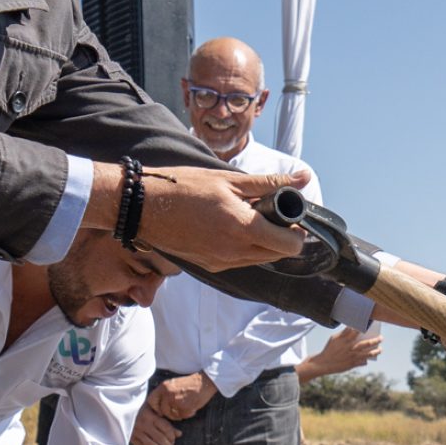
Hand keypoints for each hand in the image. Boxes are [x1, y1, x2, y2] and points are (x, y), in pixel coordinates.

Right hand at [82, 161, 308, 272]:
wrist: (143, 206)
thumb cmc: (184, 187)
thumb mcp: (229, 180)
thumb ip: (269, 183)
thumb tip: (302, 178)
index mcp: (243, 228)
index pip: (289, 245)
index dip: (297, 231)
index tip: (292, 215)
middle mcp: (235, 252)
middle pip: (277, 254)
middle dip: (282, 236)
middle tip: (273, 213)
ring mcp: (221, 262)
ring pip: (259, 259)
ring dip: (263, 242)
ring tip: (250, 217)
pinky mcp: (209, 267)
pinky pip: (239, 261)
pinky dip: (244, 247)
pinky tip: (231, 227)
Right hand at [131, 401, 179, 444]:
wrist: (121, 408)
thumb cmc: (140, 408)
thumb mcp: (153, 410)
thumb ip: (165, 422)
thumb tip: (179, 434)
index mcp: (151, 416)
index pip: (165, 428)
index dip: (172, 435)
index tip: (175, 440)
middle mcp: (144, 424)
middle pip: (159, 438)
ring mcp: (136, 432)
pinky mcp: (130, 437)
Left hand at [151, 373, 215, 422]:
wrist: (204, 382)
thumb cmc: (191, 384)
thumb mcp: (174, 384)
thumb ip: (165, 393)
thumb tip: (159, 405)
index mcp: (163, 386)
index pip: (151, 400)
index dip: (155, 407)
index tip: (161, 410)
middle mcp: (167, 393)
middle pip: (161, 410)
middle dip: (167, 413)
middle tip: (174, 412)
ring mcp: (175, 400)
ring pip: (171, 414)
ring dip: (177, 415)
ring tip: (185, 408)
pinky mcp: (183, 406)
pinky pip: (181, 416)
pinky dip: (186, 414)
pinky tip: (191, 409)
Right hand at [299, 324, 383, 383]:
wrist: (323, 363)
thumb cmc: (329, 349)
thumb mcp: (334, 338)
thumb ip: (344, 333)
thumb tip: (353, 328)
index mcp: (345, 340)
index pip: (358, 331)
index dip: (365, 327)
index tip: (372, 325)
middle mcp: (350, 348)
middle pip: (366, 343)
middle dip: (375, 340)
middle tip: (381, 338)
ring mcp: (352, 356)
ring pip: (368, 354)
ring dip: (376, 351)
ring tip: (380, 349)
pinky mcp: (352, 364)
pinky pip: (363, 362)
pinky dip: (367, 360)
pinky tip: (369, 359)